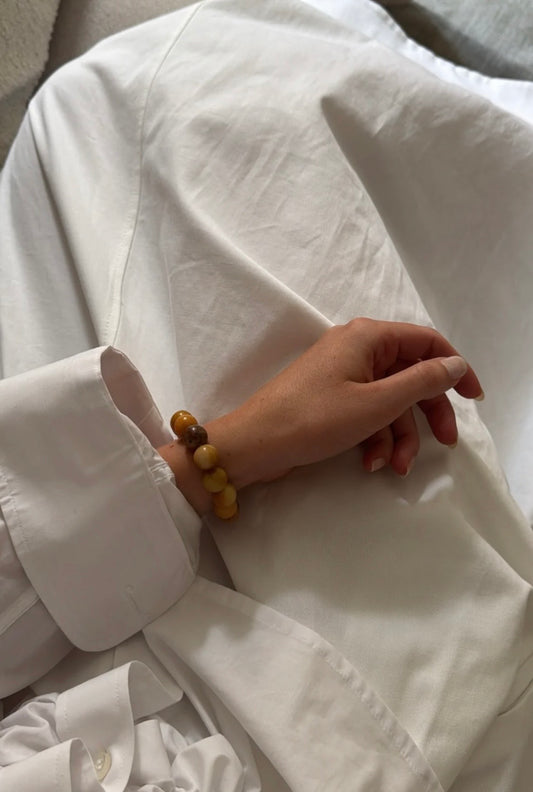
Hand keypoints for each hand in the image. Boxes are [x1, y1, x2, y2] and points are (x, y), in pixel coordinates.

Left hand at [204, 318, 482, 486]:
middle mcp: (357, 348)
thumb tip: (454, 365)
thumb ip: (422, 382)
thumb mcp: (377, 403)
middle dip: (427, 414)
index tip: (473, 400)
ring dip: (398, 435)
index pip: (427, 342)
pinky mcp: (331, 398)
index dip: (455, 369)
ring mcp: (342, 374)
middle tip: (445, 444)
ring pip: (389, 401)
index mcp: (369, 337)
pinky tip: (370, 463)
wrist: (255, 444)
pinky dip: (374, 437)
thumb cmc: (315, 418)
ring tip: (394, 467)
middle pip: (410, 376)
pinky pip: (366, 412)